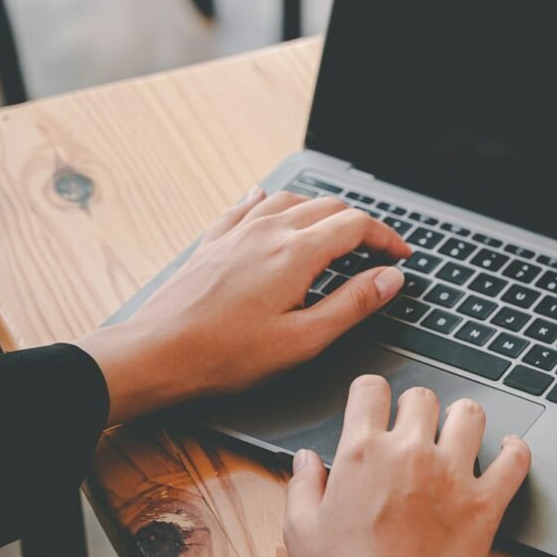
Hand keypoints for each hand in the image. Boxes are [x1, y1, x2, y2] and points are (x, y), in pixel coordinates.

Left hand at [76, 188, 411, 424]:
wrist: (155, 354)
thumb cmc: (226, 355)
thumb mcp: (304, 339)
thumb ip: (352, 304)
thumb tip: (390, 278)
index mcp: (296, 254)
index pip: (356, 226)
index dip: (386, 238)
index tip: (401, 255)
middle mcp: (268, 231)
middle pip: (328, 208)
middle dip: (361, 224)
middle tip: (378, 250)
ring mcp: (237, 233)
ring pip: (291, 201)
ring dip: (322, 211)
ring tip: (336, 231)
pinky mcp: (213, 243)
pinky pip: (248, 207)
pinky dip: (271, 202)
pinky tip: (268, 201)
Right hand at [283, 377, 530, 556]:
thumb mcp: (302, 532)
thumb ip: (302, 486)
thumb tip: (306, 459)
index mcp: (362, 453)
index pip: (371, 389)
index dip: (371, 393)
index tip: (374, 406)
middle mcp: (411, 453)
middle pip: (423, 397)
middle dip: (416, 408)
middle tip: (414, 430)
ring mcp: (452, 474)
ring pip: (470, 415)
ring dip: (463, 420)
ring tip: (457, 435)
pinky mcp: (486, 501)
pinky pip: (515, 459)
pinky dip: (514, 451)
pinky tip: (506, 452)